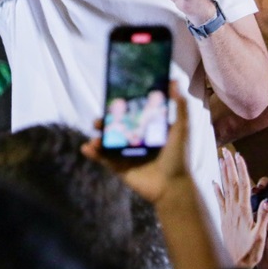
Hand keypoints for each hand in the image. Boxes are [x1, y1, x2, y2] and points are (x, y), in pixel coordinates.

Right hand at [83, 81, 189, 204]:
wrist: (172, 186)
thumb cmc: (178, 157)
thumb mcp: (181, 129)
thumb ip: (178, 106)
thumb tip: (174, 81)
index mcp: (147, 129)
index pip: (131, 114)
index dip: (121, 107)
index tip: (112, 99)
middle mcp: (135, 140)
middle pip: (115, 127)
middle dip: (104, 122)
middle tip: (98, 120)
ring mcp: (125, 154)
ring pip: (107, 142)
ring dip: (98, 137)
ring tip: (95, 138)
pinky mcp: (119, 167)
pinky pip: (103, 158)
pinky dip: (93, 153)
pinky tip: (87, 148)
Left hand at [216, 147, 267, 268]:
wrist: (235, 264)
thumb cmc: (251, 252)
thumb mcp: (260, 236)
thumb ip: (264, 217)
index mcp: (244, 211)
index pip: (243, 185)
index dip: (242, 169)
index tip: (239, 156)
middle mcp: (234, 209)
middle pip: (232, 183)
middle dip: (230, 165)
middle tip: (226, 151)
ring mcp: (227, 213)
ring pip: (225, 188)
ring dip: (223, 173)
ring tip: (221, 159)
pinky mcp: (224, 219)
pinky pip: (219, 201)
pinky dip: (216, 190)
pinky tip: (214, 181)